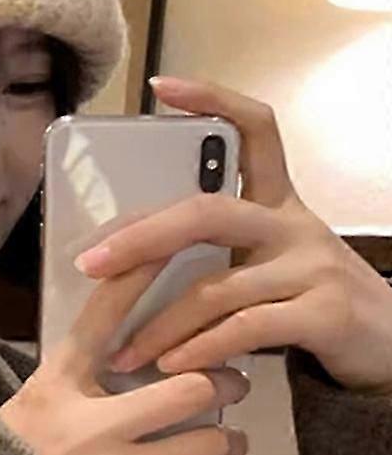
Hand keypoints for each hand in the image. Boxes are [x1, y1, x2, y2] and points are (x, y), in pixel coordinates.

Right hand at [0, 257, 250, 454]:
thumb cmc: (22, 451)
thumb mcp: (43, 398)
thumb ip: (84, 371)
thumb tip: (138, 336)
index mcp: (59, 384)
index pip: (101, 319)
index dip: (137, 277)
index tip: (169, 243)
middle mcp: (86, 423)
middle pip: (190, 388)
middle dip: (221, 385)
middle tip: (229, 385)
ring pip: (206, 444)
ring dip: (220, 442)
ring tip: (220, 441)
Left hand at [74, 77, 391, 396]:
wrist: (387, 349)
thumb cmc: (308, 302)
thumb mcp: (268, 264)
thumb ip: (216, 254)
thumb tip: (125, 261)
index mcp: (278, 203)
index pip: (255, 130)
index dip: (212, 101)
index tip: (162, 87)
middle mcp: (293, 225)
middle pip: (208, 212)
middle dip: (140, 238)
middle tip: (91, 264)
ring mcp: (312, 266)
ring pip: (215, 287)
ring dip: (159, 325)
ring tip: (122, 352)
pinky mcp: (325, 312)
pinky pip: (244, 328)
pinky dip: (199, 350)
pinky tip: (171, 367)